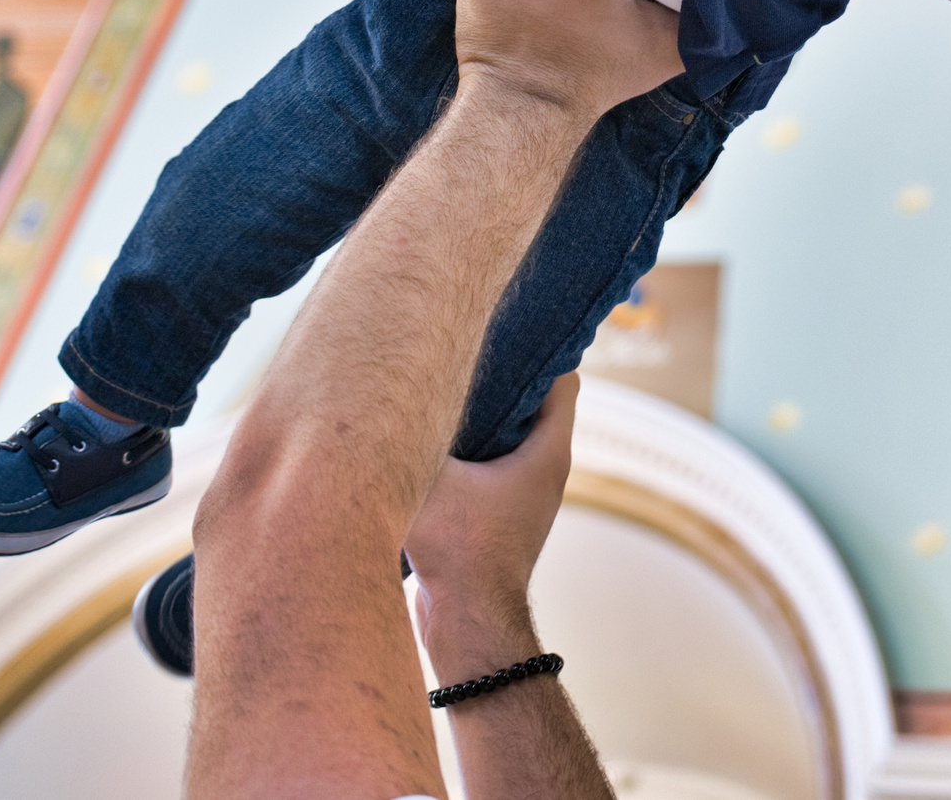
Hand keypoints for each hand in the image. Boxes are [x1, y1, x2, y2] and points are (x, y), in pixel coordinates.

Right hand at [407, 374, 578, 671]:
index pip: (563, 377)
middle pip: (535, 401)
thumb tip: (388, 388)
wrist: (466, 624)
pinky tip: (433, 436)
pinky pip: (494, 462)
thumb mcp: (430, 476)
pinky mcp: (503, 515)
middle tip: (462, 348)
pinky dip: (474, 445)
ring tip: (442, 386)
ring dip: (483, 413)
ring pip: (512, 433)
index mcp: (548, 451)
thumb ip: (416, 430)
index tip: (502, 325)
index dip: (538, 345)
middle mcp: (547, 469)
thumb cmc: (458, 550)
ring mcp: (527, 494)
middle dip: (503, 374)